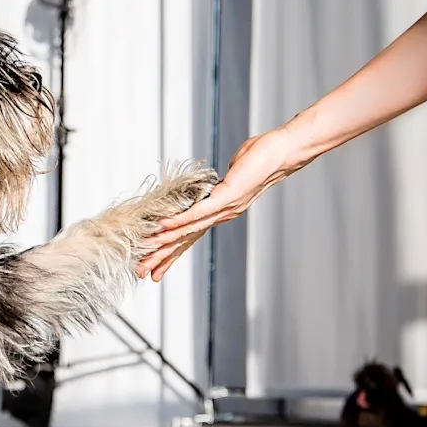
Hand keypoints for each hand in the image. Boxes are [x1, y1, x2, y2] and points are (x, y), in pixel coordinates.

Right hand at [136, 128, 306, 281]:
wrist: (284, 153)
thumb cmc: (259, 158)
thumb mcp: (231, 175)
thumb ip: (216, 185)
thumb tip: (208, 184)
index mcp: (221, 212)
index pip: (190, 237)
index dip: (171, 253)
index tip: (153, 268)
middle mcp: (222, 215)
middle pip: (186, 240)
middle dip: (162, 257)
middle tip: (142, 272)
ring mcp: (226, 209)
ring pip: (189, 229)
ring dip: (166, 242)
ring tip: (147, 252)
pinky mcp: (227, 197)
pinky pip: (199, 212)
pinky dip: (180, 221)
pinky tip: (163, 227)